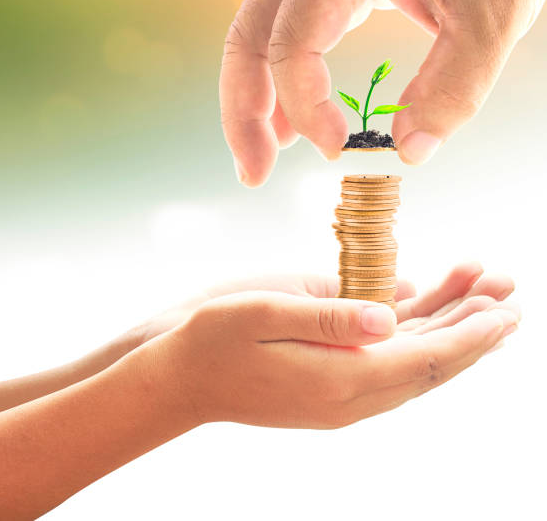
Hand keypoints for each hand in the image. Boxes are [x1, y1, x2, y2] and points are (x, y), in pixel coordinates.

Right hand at [153, 262, 517, 427]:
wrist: (180, 378)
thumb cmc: (213, 339)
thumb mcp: (261, 312)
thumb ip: (328, 316)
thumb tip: (389, 315)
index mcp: (336, 377)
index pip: (422, 358)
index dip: (469, 334)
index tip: (504, 309)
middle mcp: (347, 395)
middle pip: (427, 364)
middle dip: (471, 330)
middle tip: (507, 294)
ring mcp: (339, 395)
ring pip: (410, 364)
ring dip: (447, 330)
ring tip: (478, 291)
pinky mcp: (329, 386)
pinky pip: (384, 364)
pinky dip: (413, 337)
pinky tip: (424, 309)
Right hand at [220, 0, 546, 183]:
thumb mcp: (490, 19)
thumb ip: (452, 90)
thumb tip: (409, 151)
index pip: (292, 45)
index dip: (303, 108)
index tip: (336, 147)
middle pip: (248, 41)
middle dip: (243, 116)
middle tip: (255, 173)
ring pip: (252, 39)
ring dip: (250, 103)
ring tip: (263, 156)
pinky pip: (276, 34)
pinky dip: (273, 84)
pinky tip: (283, 122)